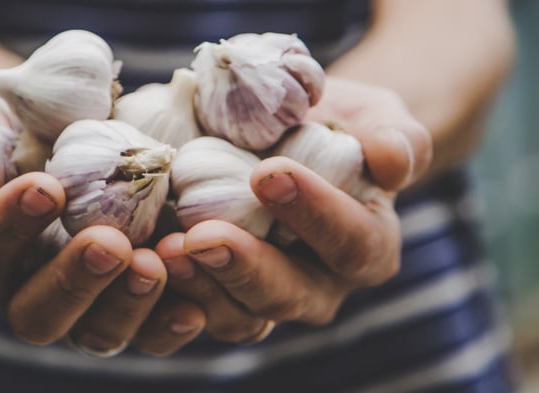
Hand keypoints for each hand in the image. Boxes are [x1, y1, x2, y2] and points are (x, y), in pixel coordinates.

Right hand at [0, 101, 206, 355]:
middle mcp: (28, 297)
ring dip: (125, 305)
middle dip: (71, 282)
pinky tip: (193, 306)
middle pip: (37, 317)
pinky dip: (170, 323)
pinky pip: (150, 335)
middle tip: (108, 243)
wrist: (75, 141)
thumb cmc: (14, 139)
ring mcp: (84, 311)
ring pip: (96, 334)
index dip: (6, 230)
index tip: (45, 187)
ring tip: (154, 262)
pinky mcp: (135, 312)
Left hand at [155, 77, 432, 342]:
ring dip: (199, 286)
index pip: (349, 241)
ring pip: (238, 316)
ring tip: (163, 251)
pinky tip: (143, 261)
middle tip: (203, 235)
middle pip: (288, 293)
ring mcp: (266, 298)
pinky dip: (169, 292)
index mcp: (368, 248)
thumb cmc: (340, 129)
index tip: (269, 174)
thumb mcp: (377, 121)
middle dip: (244, 266)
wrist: (292, 140)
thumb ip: (396, 138)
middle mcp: (320, 287)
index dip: (314, 214)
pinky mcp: (219, 297)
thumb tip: (392, 161)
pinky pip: (196, 311)